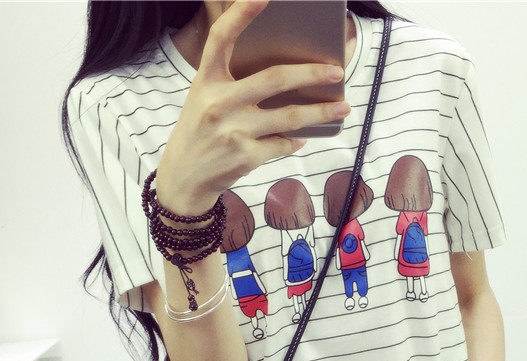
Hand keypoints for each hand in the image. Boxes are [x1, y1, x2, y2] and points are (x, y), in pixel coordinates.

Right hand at [156, 0, 351, 212]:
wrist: (184, 178)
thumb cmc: (200, 132)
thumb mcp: (204, 98)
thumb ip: (233, 83)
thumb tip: (286, 76)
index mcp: (206, 80)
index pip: (222, 38)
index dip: (241, 14)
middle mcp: (219, 102)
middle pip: (275, 79)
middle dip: (312, 73)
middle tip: (337, 70)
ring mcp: (233, 130)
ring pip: (290, 117)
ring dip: (321, 112)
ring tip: (342, 108)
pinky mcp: (245, 156)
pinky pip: (283, 144)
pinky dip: (296, 141)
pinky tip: (301, 138)